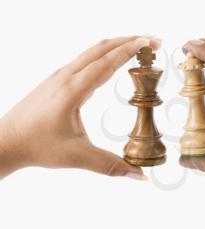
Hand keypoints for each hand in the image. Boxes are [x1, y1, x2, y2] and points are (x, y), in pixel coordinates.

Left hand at [0, 36, 160, 180]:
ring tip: (139, 45)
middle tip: (154, 41)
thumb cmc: (37, 146)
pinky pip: (85, 58)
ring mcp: (61, 75)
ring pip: (93, 51)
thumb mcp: (77, 157)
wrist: (7, 140)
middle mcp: (66, 76)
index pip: (106, 62)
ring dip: (118, 44)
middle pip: (102, 48)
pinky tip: (113, 60)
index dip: (130, 50)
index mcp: (72, 91)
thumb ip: (111, 165)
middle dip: (130, 41)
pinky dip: (105, 53)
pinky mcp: (58, 79)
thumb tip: (140, 175)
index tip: (150, 42)